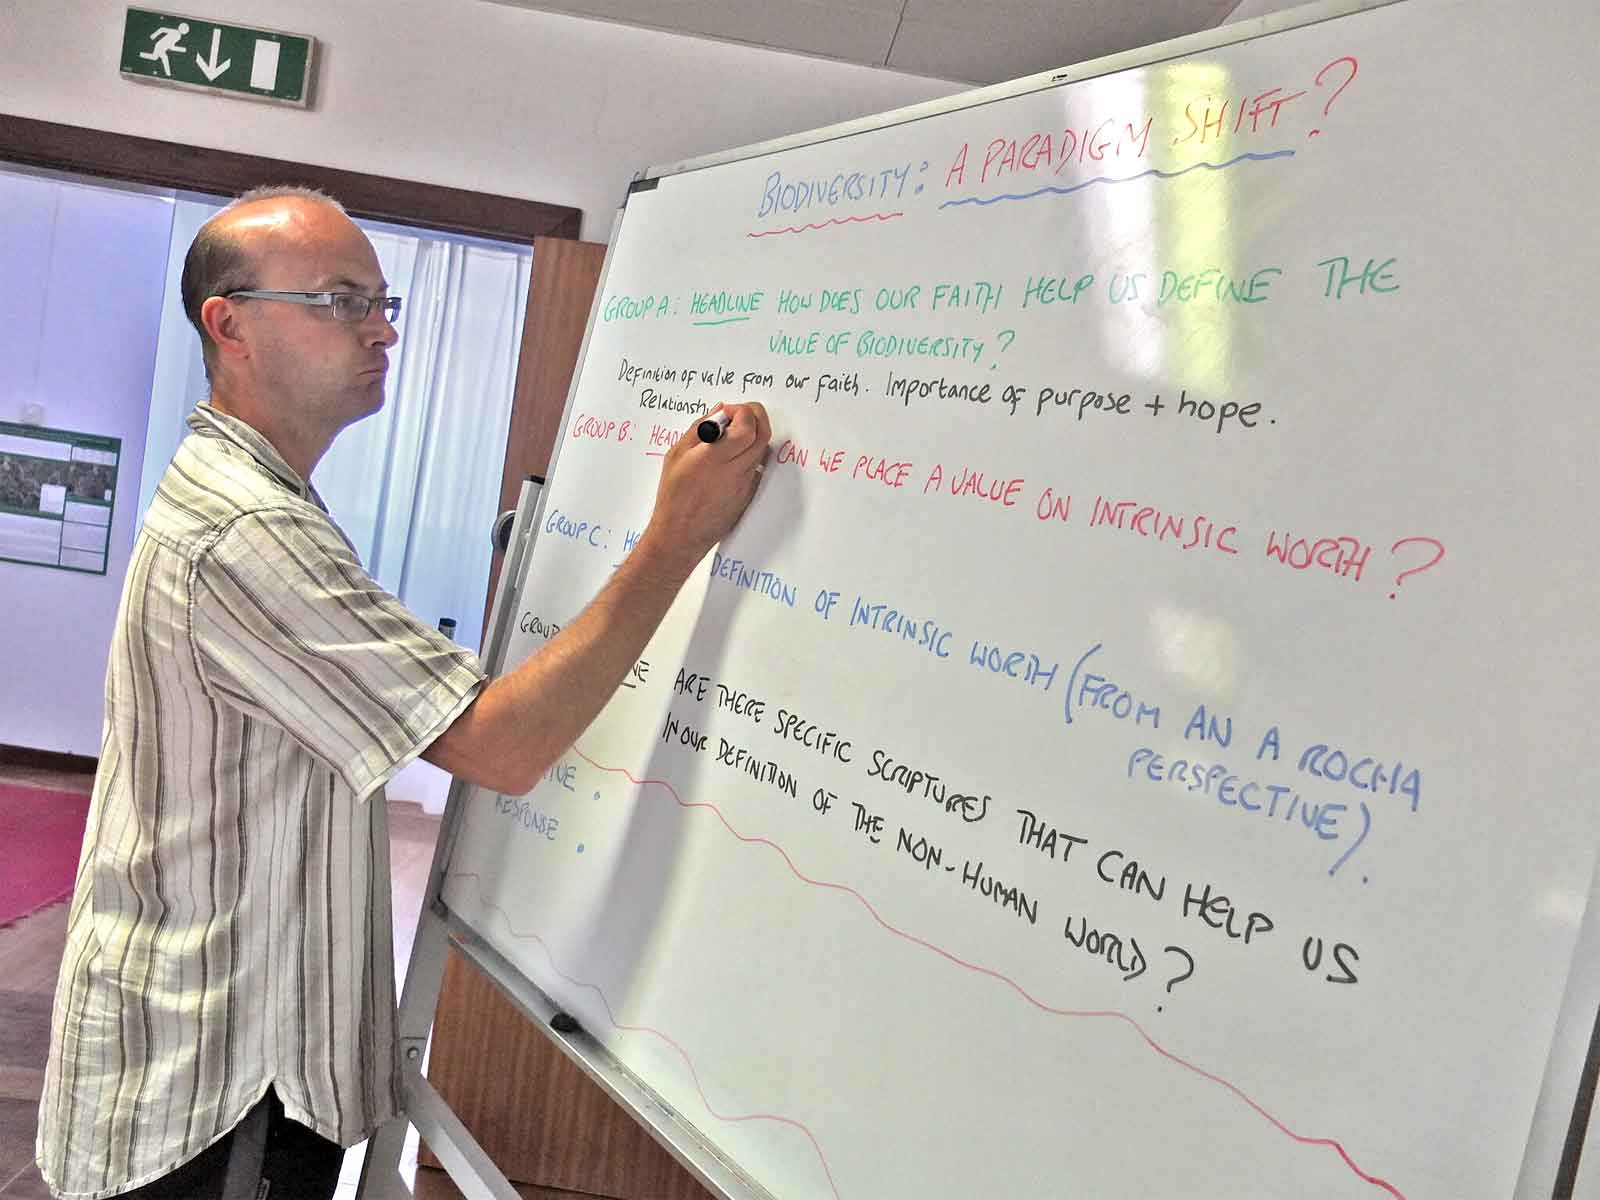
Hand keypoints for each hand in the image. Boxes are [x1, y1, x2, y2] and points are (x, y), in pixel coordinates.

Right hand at [635, 402, 770, 577]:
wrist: (681, 534)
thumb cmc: (673, 495)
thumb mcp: (676, 455)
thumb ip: (699, 428)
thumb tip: (719, 411)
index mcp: (714, 457)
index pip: (746, 426)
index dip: (742, 411)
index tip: (728, 411)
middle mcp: (734, 470)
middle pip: (763, 434)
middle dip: (756, 416)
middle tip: (738, 415)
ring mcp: (745, 483)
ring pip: (762, 449)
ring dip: (753, 434)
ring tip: (732, 436)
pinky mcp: (749, 493)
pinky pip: (758, 465)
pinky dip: (751, 453)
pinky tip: (733, 456)